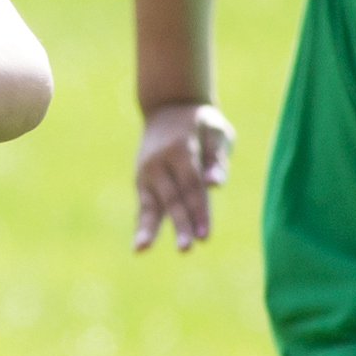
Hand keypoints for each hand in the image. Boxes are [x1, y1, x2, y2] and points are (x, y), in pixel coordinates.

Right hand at [135, 99, 233, 252]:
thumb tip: (215, 184)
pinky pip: (142, 206)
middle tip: (186, 249)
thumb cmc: (200, 122)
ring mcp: (146, 171)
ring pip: (151, 204)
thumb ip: (217, 157)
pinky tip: (139, 246)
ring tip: (141, 250)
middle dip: (180, 225)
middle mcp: (159, 162)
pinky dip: (141, 224)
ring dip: (149, 229)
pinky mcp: (141, 181)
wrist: (167, 106)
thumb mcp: (216, 130)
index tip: (205, 236)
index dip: (199, 211)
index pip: (192, 186)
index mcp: (181, 148)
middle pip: (172, 198)